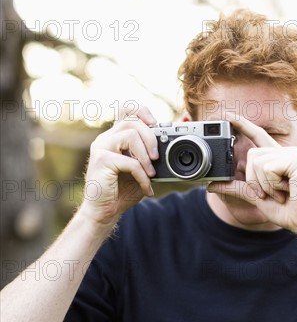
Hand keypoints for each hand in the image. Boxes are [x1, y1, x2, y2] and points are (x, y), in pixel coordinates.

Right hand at [78, 105, 158, 225]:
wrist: (104, 211)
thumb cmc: (121, 191)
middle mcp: (106, 138)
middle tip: (157, 158)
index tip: (155, 126)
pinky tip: (146, 187)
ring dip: (146, 156)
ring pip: (130, 135)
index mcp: (114, 137)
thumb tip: (169, 148)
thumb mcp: (141, 170)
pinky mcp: (101, 161)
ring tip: (151, 173)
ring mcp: (101, 147)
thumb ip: (149, 157)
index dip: (143, 112)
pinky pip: (129, 161)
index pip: (126, 110)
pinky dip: (142, 176)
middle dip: (151, 138)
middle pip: (132, 121)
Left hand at [207, 113, 296, 237]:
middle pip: (252, 155)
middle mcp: (286, 152)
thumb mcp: (256, 197)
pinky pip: (268, 168)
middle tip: (272, 194)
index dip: (243, 125)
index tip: (228, 115)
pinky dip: (273, 185)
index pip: (258, 136)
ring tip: (282, 193)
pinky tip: (288, 190)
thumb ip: (237, 188)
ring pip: (258, 162)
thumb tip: (212, 185)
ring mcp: (293, 154)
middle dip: (255, 180)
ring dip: (265, 185)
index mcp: (277, 159)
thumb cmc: (288, 210)